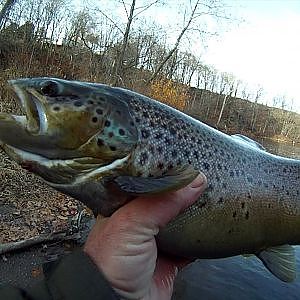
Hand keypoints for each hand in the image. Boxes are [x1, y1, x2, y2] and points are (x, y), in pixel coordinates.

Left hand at [84, 173, 206, 299]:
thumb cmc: (112, 262)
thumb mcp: (133, 223)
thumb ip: (162, 201)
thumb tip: (194, 180)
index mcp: (124, 205)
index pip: (145, 180)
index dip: (163, 170)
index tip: (182, 159)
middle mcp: (139, 220)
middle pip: (165, 199)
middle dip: (181, 190)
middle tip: (200, 174)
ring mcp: (155, 239)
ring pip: (179, 219)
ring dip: (192, 211)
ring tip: (208, 194)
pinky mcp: (170, 257)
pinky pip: (189, 243)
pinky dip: (199, 237)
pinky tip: (208, 224)